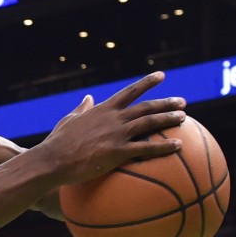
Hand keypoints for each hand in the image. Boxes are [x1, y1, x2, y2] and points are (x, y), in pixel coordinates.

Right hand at [38, 71, 185, 184]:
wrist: (52, 160)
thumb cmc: (58, 142)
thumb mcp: (69, 120)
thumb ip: (82, 108)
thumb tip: (88, 98)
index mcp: (103, 110)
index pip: (129, 92)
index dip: (147, 82)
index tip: (161, 76)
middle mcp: (113, 119)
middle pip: (146, 107)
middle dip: (166, 103)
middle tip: (182, 102)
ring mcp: (116, 135)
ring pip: (149, 123)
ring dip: (169, 119)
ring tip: (183, 118)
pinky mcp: (117, 152)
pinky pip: (146, 148)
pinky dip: (164, 146)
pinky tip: (178, 146)